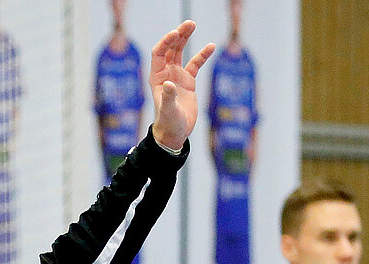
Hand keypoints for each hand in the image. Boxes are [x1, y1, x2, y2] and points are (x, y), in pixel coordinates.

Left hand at [148, 21, 214, 150]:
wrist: (175, 134)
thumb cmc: (168, 123)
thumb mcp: (168, 111)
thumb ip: (168, 97)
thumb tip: (170, 83)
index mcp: (157, 78)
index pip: (159, 53)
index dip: (166, 42)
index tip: (176, 34)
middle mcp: (166, 74)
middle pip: (170, 48)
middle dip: (178, 35)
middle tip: (189, 24)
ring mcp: (177, 76)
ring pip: (180, 52)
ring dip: (186, 38)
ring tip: (193, 25)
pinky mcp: (188, 82)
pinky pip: (195, 64)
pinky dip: (202, 55)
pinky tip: (211, 46)